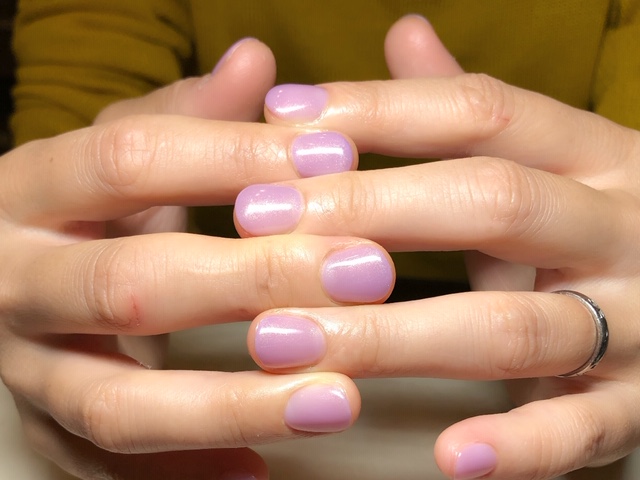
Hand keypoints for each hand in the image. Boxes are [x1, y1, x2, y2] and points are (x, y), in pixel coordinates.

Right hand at [0, 39, 372, 478]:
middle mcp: (15, 284)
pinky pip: (109, 469)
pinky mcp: (44, 432)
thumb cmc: (83, 204)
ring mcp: (25, 370)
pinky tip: (265, 470)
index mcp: (32, 192)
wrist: (3, 271)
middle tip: (366, 276)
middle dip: (253, 283)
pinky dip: (190, 473)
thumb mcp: (122, 147)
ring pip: (117, 404)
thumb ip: (188, 112)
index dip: (233, 159)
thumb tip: (257, 58)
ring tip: (338, 398)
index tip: (337, 159)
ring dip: (232, 405)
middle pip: (130, 286)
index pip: (128, 161)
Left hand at [238, 17, 639, 479]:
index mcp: (593, 156)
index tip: (279, 120)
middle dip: (368, 209)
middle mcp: (622, 226)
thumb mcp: (544, 158)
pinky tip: (445, 458)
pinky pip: (583, 429)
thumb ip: (466, 109)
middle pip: (492, 202)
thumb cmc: (588, 223)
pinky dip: (517, 447)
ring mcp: (639, 319)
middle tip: (256, 222)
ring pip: (515, 323)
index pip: (481, 112)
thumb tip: (404, 33)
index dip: (378, 110)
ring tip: (285, 341)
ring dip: (395, 336)